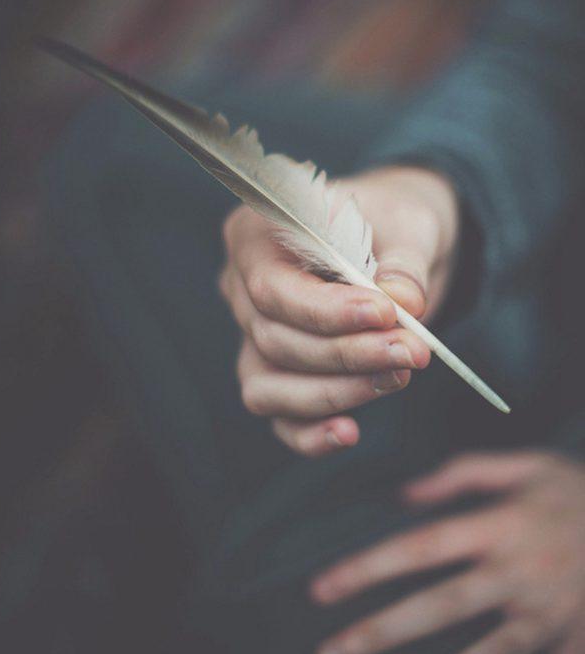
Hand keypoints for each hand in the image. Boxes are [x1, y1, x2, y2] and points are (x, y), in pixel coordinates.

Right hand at [219, 165, 458, 455]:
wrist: (398, 240)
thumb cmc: (392, 220)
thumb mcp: (406, 224)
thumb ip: (403, 264)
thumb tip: (405, 304)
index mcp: (256, 234)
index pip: (271, 287)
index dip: (325, 311)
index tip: (387, 315)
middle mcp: (241, 286)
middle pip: (273, 338)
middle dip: (345, 354)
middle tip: (412, 352)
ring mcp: (252, 334)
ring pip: (268, 384)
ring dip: (334, 392)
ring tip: (397, 378)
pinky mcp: (277, 374)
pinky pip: (279, 417)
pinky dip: (310, 434)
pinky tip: (350, 433)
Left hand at [311, 451, 584, 653]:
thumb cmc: (580, 492)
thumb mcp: (528, 466)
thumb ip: (464, 473)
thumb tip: (407, 495)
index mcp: (500, 526)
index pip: (419, 548)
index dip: (367, 568)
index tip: (323, 588)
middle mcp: (517, 573)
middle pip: (437, 607)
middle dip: (378, 632)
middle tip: (330, 651)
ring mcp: (545, 614)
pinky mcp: (569, 641)